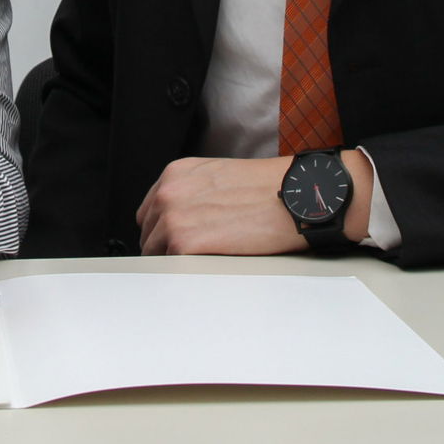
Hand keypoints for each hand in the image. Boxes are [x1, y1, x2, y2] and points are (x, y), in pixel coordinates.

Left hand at [137, 156, 307, 255]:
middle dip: (165, 246)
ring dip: (173, 261)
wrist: (294, 195)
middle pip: (149, 233)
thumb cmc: (268, 187)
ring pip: (154, 252)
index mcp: (176, 174)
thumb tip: (182, 218)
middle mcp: (169, 192)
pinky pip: (169, 265)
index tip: (174, 240)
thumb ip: (192, 193)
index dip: (162, 229)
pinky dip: (183, 270)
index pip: (150, 211)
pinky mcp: (184, 243)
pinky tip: (205, 267)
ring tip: (202, 263)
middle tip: (192, 256)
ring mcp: (173, 218)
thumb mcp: (218, 176)